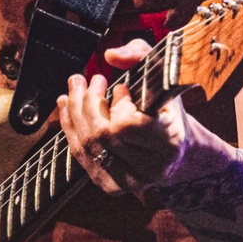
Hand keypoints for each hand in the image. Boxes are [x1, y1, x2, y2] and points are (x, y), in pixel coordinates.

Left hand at [55, 39, 190, 194]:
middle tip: (88, 79)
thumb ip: (141, 55)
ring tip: (75, 87)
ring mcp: (129, 182)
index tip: (121, 88)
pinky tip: (67, 106)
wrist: (175, 149)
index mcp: (169, 142)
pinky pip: (81, 155)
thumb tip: (110, 56)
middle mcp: (150, 168)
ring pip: (87, 144)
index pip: (128, 125)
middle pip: (102, 134)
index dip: (118, 104)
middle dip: (87, 101)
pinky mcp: (110, 186)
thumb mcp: (163, 74)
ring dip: (74, 111)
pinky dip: (70, 127)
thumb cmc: (167, 106)